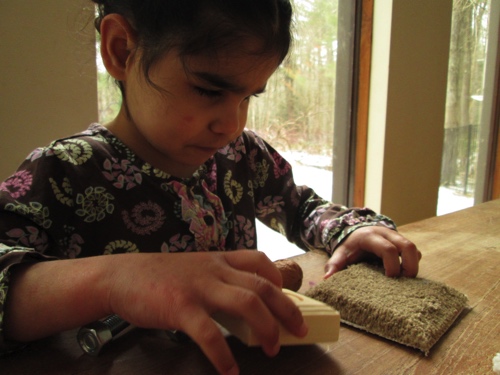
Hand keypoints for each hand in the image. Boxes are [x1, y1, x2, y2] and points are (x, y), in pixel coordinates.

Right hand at [105, 250, 307, 374]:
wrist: (121, 276)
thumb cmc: (159, 276)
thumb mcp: (193, 269)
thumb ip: (217, 280)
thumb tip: (241, 305)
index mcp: (218, 260)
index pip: (259, 261)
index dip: (279, 278)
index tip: (288, 297)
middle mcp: (214, 270)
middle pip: (262, 286)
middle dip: (286, 309)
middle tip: (299, 330)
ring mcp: (199, 287)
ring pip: (247, 304)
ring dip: (266, 329)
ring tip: (272, 350)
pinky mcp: (181, 307)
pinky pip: (210, 333)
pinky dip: (223, 355)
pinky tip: (230, 371)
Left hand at [324, 226, 420, 278]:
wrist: (355, 231)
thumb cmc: (349, 245)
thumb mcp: (340, 253)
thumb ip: (334, 264)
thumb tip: (327, 279)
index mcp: (371, 236)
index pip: (388, 249)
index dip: (392, 265)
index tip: (389, 279)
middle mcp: (387, 234)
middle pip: (408, 246)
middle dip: (410, 266)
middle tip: (404, 282)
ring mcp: (396, 236)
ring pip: (413, 248)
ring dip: (413, 265)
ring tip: (406, 281)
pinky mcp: (402, 241)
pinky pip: (414, 251)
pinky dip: (412, 263)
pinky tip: (404, 275)